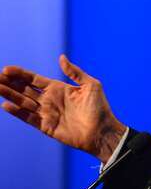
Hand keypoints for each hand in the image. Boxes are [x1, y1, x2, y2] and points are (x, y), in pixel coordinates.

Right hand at [0, 54, 125, 161]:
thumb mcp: (91, 85)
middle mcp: (50, 100)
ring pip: (23, 102)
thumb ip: (75, 72)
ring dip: (9, 95)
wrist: (103, 131)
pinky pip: (29, 118)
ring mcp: (47, 113)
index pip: (34, 79)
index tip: (6, 69)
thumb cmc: (100, 108)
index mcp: (58, 88)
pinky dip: (17, 112)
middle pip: (24, 90)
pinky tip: (6, 105)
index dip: (20, 74)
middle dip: (9, 83)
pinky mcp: (46, 127)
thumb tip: (61, 57)